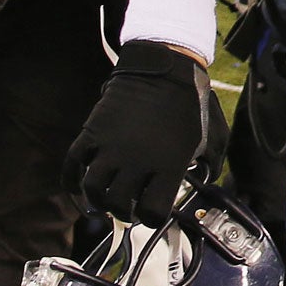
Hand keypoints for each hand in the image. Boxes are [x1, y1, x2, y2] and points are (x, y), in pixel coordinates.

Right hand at [66, 41, 210, 223]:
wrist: (166, 68)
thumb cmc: (192, 102)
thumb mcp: (214, 136)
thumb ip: (212, 164)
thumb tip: (208, 182)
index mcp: (169, 166)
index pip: (152, 212)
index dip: (151, 218)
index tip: (151, 214)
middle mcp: (137, 161)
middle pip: (119, 205)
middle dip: (122, 213)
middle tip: (126, 209)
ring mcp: (112, 147)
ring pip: (93, 190)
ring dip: (96, 201)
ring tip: (103, 201)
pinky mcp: (93, 132)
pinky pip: (72, 165)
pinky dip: (71, 181)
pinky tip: (78, 186)